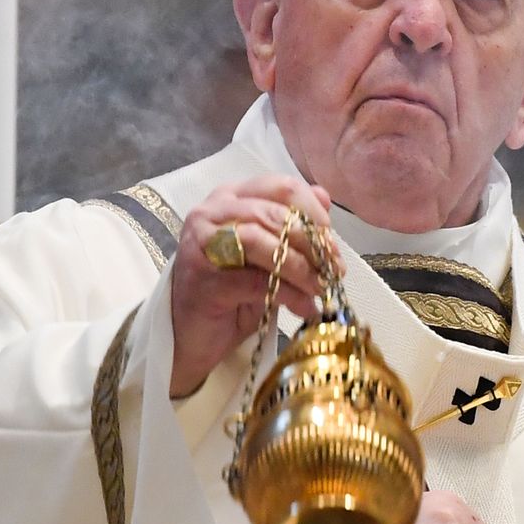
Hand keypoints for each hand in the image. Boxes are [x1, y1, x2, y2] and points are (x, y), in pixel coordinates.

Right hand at [167, 174, 338, 397]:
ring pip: (260, 240)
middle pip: (273, 214)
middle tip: (334, 270)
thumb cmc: (231, 294)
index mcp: (230, 198)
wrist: (190, 337)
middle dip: (312, 243)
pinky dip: (287, 293)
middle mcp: (211, 213)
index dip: (313, 212)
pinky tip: (304, 307)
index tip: (332, 241)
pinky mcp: (203, 279)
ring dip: (300, 266)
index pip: (279, 187)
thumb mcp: (268, 256)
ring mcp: (202, 244)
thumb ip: (292, 226)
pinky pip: (254, 280)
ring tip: (320, 288)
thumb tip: (325, 198)